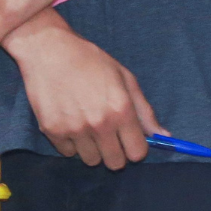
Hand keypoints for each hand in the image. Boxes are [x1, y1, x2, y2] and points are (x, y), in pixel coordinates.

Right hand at [8, 16, 163, 168]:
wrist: (46, 47)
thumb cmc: (89, 59)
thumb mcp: (124, 78)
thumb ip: (144, 110)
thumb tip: (163, 136)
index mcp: (121, 110)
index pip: (137, 153)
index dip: (133, 147)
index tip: (126, 137)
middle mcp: (99, 124)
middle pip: (115, 163)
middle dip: (114, 151)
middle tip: (104, 133)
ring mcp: (74, 129)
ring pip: (91, 160)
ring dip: (91, 148)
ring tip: (84, 125)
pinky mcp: (52, 129)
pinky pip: (67, 152)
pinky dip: (69, 143)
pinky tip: (67, 122)